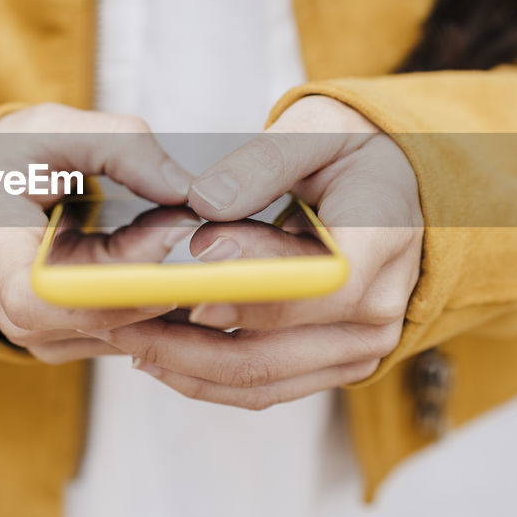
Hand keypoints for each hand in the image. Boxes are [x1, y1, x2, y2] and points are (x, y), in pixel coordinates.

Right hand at [0, 103, 196, 362]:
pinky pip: (128, 327)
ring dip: (168, 283)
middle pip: (103, 315)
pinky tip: (169, 249)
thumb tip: (183, 189)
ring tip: (183, 225)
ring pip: (126, 328)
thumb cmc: (0, 164)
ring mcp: (44, 334)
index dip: (110, 291)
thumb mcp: (50, 129)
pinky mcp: (70, 339)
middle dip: (162, 273)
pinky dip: (158, 291)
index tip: (165, 256)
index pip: (42, 301)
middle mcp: (15, 312)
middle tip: (194, 219)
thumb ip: (119, 145)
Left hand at [93, 95, 423, 407]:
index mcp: (382, 238)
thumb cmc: (350, 152)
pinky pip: (264, 387)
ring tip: (125, 335)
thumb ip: (261, 163)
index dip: (247, 292)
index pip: (314, 283)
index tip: (184, 284)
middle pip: (272, 348)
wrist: (397, 188)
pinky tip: (155, 353)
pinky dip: (205, 377)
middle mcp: (378, 307)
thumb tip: (203, 206)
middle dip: (186, 340)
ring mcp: (360, 345)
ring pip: (259, 379)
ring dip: (184, 366)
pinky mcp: (335, 365)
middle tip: (120, 317)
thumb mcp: (314, 130)